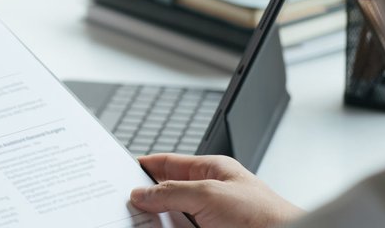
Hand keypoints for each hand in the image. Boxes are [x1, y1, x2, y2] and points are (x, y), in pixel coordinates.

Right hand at [130, 154, 302, 227]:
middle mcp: (209, 194)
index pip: (168, 163)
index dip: (143, 166)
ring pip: (170, 218)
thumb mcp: (209, 194)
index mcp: (211, 170)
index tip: (119, 172)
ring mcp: (209, 218)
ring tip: (134, 221)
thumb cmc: (265, 217)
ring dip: (154, 221)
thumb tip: (142, 194)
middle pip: (165, 194)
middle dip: (145, 198)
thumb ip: (172, 192)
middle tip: (122, 203)